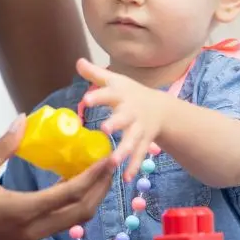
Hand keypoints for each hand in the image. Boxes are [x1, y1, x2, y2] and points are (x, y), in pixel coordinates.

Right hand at [0, 114, 115, 239]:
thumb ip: (3, 147)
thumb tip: (22, 120)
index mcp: (22, 211)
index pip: (70, 194)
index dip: (94, 176)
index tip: (109, 158)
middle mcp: (33, 230)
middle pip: (81, 212)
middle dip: (100, 189)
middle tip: (110, 165)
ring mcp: (31, 239)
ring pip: (72, 221)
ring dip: (88, 198)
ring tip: (95, 174)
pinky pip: (58, 224)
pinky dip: (71, 205)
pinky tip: (69, 186)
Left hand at [76, 58, 170, 180]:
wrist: (161, 108)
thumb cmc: (130, 93)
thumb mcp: (115, 81)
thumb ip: (95, 74)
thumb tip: (78, 61)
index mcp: (121, 95)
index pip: (108, 93)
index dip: (98, 96)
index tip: (86, 100)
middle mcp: (131, 112)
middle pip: (123, 118)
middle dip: (115, 123)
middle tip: (104, 129)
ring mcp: (139, 129)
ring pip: (132, 141)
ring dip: (124, 151)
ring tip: (113, 162)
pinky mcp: (144, 142)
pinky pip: (138, 156)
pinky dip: (133, 167)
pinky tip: (126, 178)